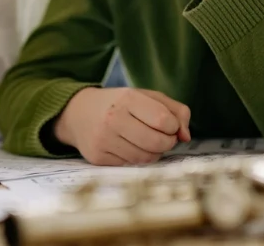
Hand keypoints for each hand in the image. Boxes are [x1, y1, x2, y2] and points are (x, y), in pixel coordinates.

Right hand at [54, 87, 191, 165]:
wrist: (77, 113)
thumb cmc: (119, 104)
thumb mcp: (146, 97)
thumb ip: (175, 111)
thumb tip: (186, 137)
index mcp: (127, 99)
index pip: (164, 120)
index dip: (173, 126)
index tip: (168, 125)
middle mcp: (113, 119)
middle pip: (157, 142)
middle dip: (167, 142)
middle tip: (163, 137)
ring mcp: (103, 139)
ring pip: (146, 158)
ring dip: (153, 153)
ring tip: (147, 142)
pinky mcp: (97, 157)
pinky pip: (130, 166)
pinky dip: (136, 159)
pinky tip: (130, 148)